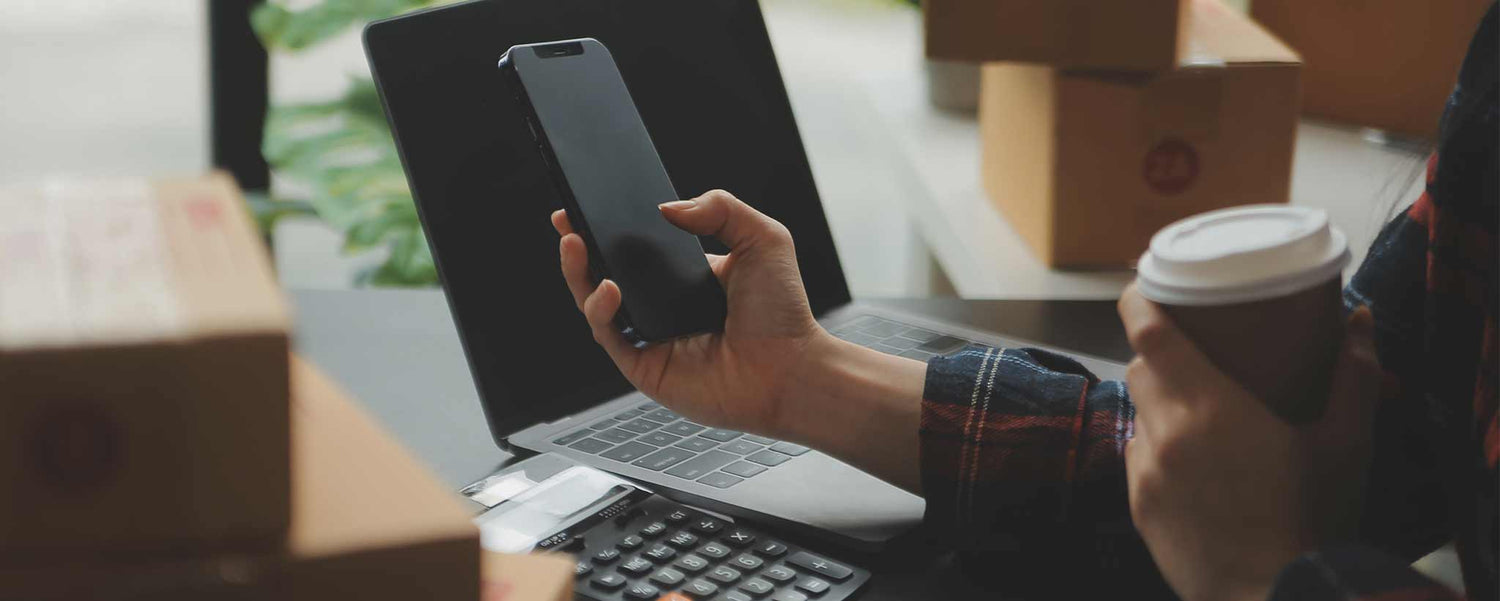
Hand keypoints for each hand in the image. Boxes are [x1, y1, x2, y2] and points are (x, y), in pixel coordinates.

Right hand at [552, 190, 826, 434]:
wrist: (793, 369)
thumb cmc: (784, 313)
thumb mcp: (763, 239)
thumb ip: (720, 208)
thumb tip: (667, 207)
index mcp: (684, 278)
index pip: (635, 249)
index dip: (607, 228)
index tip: (585, 203)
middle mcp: (662, 308)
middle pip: (604, 275)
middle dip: (578, 247)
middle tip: (566, 220)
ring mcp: (651, 339)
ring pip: (596, 305)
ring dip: (578, 274)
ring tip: (575, 243)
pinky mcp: (646, 368)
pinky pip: (610, 337)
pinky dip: (600, 311)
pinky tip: (607, 288)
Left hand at [1118, 285, 1379, 600]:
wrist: (1270, 598)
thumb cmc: (1311, 522)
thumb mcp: (1345, 446)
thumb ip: (1353, 377)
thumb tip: (1358, 320)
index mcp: (1206, 407)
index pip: (1148, 333)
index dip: (1138, 301)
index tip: (1143, 283)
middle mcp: (1163, 434)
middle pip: (1140, 368)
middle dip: (1160, 352)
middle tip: (1195, 351)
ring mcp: (1144, 474)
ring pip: (1137, 414)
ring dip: (1159, 403)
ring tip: (1199, 411)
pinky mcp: (1137, 508)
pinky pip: (1136, 458)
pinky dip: (1156, 447)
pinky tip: (1192, 462)